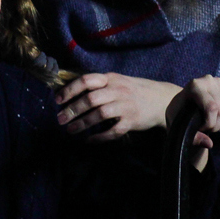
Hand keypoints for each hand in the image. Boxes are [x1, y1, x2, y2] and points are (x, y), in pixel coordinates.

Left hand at [55, 73, 181, 141]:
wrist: (161, 99)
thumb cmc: (134, 90)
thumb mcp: (117, 81)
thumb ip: (99, 85)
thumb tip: (71, 91)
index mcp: (111, 79)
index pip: (86, 81)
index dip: (70, 90)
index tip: (58, 99)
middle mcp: (118, 91)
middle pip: (91, 99)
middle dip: (73, 109)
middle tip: (60, 119)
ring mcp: (125, 106)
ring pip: (100, 115)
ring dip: (83, 123)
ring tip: (71, 130)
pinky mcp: (132, 121)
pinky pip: (113, 131)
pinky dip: (99, 137)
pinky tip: (89, 140)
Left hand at [166, 75, 219, 169]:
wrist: (183, 99)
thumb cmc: (178, 111)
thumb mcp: (177, 123)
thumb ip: (192, 136)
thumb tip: (209, 143)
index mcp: (195, 86)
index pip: (212, 107)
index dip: (210, 123)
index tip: (201, 128)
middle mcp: (209, 80)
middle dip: (217, 125)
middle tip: (207, 128)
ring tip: (213, 124)